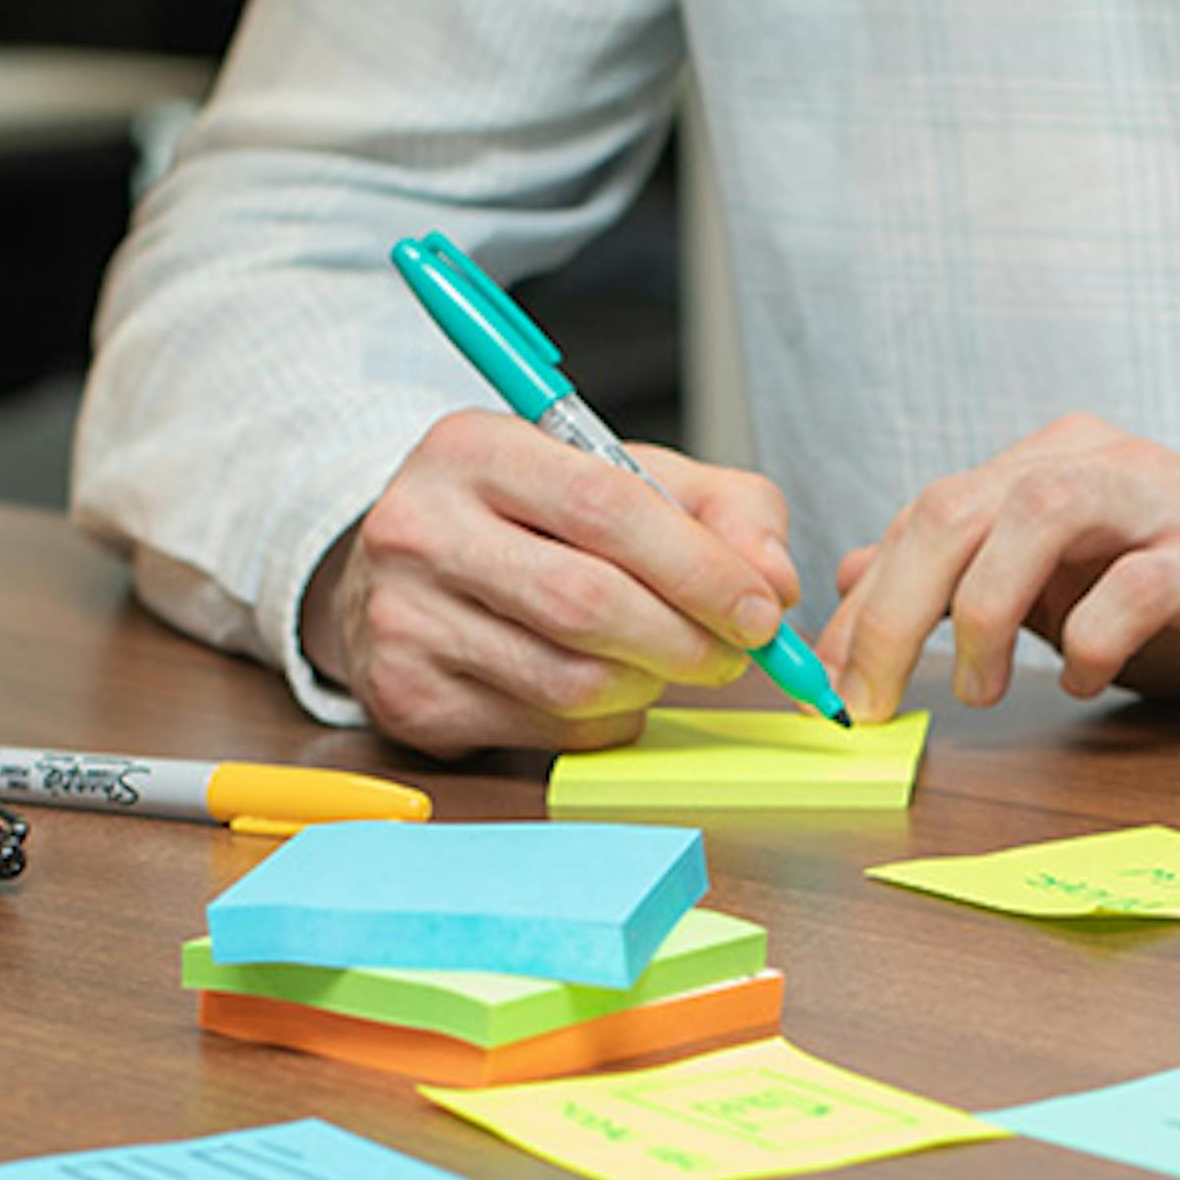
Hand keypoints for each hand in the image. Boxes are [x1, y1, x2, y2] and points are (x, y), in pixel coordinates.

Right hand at [302, 410, 797, 756]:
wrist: (405, 570)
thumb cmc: (530, 519)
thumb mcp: (624, 476)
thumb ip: (722, 510)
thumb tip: (775, 581)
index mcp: (475, 449)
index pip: (604, 508)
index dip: (700, 568)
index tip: (760, 609)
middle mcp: (421, 529)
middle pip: (587, 603)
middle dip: (687, 640)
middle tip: (734, 652)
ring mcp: (405, 620)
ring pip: (571, 680)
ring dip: (651, 684)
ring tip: (668, 662)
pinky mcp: (410, 697)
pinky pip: (549, 730)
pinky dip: (608, 720)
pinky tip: (609, 687)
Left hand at [819, 415, 1179, 727]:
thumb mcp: (1069, 594)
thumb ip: (972, 578)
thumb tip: (861, 571)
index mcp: (1056, 466)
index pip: (929, 513)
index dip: (868, 600)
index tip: (832, 682)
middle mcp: (1105, 465)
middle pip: (962, 505)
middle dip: (898, 608)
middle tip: (877, 698)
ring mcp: (1170, 505)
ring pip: (1039, 515)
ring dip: (984, 608)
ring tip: (978, 691)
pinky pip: (1142, 581)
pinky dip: (1095, 639)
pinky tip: (1084, 684)